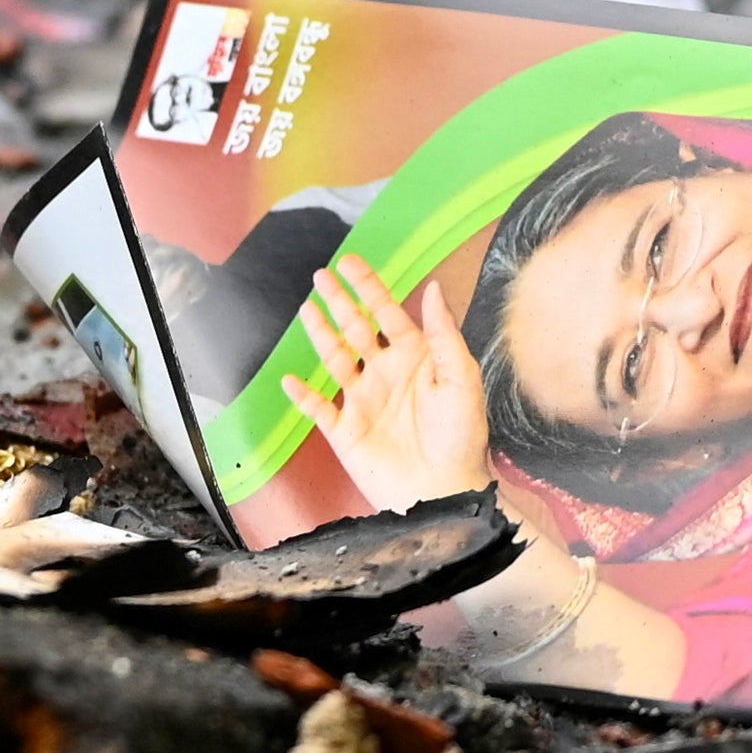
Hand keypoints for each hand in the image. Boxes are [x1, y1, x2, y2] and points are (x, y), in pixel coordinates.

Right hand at [295, 251, 492, 508]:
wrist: (445, 490)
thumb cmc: (461, 436)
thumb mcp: (461, 378)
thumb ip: (443, 334)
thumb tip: (432, 287)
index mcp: (415, 358)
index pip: (387, 314)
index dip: (368, 287)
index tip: (350, 263)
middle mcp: (385, 374)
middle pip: (355, 329)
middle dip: (339, 302)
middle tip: (321, 276)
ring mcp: (363, 401)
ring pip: (334, 360)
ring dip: (320, 336)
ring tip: (307, 310)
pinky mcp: (346, 431)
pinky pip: (318, 409)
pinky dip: (303, 396)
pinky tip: (290, 379)